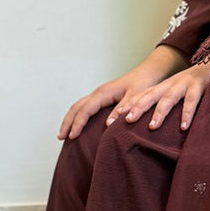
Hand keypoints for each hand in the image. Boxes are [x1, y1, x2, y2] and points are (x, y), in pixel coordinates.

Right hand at [58, 46, 187, 140]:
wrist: (149, 72)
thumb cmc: (143, 83)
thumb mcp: (135, 97)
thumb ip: (123, 109)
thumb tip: (108, 125)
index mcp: (104, 93)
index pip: (85, 110)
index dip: (77, 124)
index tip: (72, 137)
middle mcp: (98, 92)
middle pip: (76, 107)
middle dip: (67, 122)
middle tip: (60, 138)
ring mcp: (99, 94)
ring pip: (78, 106)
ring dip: (70, 119)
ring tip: (64, 135)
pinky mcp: (103, 97)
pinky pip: (85, 107)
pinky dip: (78, 116)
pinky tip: (78, 126)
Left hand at [119, 60, 209, 131]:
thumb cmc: (197, 85)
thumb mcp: (179, 93)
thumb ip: (167, 106)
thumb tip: (152, 127)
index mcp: (164, 87)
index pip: (143, 96)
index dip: (129, 106)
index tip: (114, 118)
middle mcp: (171, 84)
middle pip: (151, 95)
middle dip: (138, 107)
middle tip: (126, 121)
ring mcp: (185, 83)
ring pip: (168, 98)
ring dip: (159, 112)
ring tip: (151, 127)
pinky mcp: (199, 86)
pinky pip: (192, 101)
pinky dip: (187, 113)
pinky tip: (183, 127)